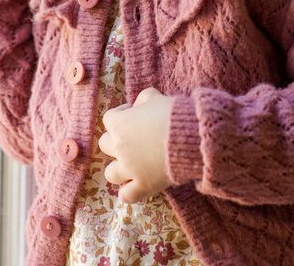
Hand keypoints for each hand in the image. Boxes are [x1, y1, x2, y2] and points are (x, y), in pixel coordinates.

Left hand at [98, 87, 174, 204]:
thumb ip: (142, 100)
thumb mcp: (154, 97)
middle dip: (117, 139)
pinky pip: (126, 196)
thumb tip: (138, 106)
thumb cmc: (169, 113)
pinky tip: (136, 185)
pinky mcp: (143, 186)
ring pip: (110, 173)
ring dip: (118, 168)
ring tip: (131, 163)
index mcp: (119, 125)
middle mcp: (119, 148)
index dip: (121, 114)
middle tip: (134, 137)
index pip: (109, 118)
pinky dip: (128, 192)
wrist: (187, 137)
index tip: (134, 113)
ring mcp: (129, 169)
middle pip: (105, 144)